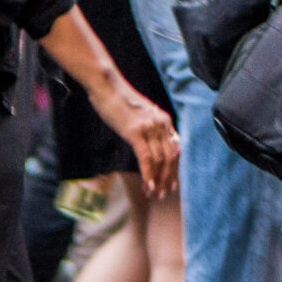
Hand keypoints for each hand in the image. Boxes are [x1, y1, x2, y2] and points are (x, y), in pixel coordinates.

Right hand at [95, 79, 177, 198]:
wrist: (107, 87)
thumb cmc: (118, 100)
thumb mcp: (139, 114)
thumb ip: (148, 127)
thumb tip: (148, 143)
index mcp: (164, 120)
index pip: (175, 149)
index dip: (174, 168)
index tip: (171, 182)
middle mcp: (161, 124)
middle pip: (170, 157)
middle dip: (168, 178)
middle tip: (164, 194)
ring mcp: (150, 128)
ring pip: (160, 160)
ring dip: (158, 180)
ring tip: (154, 194)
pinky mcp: (136, 132)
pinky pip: (146, 159)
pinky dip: (148, 175)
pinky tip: (147, 186)